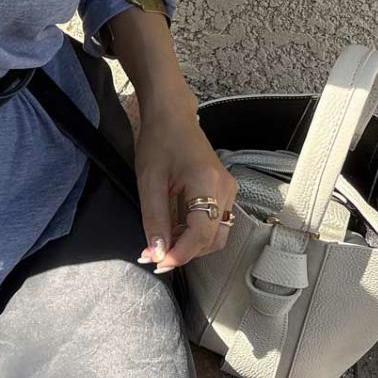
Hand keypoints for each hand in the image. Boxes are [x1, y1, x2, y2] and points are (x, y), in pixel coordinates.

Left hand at [134, 101, 238, 273]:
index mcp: (208, 182)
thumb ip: (154, 219)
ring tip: (162, 241)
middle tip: (154, 254)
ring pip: (216, 234)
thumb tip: (157, 253)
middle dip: (184, 252)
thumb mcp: (149, 181)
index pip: (201, 234)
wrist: (172, 115)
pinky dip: (195, 232)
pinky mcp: (224, 190)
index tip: (158, 262)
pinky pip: (215, 222)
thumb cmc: (159, 140)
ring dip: (190, 244)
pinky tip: (173, 229)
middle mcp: (225, 188)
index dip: (180, 254)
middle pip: (213, 239)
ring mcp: (228, 189)